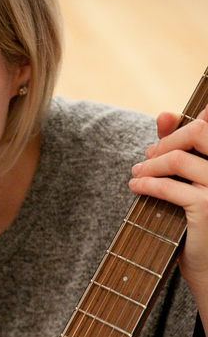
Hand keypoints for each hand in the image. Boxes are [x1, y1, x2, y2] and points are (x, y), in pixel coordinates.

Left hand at [129, 104, 207, 314]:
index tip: (163, 132)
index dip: (187, 122)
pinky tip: (135, 187)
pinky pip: (168, 186)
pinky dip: (145, 184)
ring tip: (136, 173)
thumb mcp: (194, 182)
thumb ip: (181, 148)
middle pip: (199, 132)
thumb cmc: (202, 222)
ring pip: (178, 159)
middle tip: (147, 156)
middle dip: (166, 140)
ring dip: (149, 164)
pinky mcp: (207, 207)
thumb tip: (163, 114)